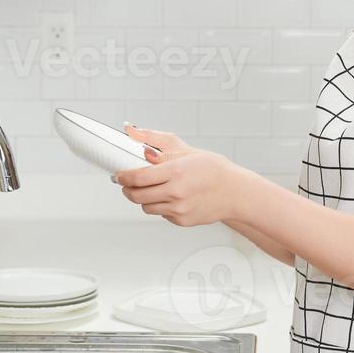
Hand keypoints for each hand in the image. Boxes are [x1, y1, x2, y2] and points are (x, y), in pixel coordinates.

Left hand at [114, 125, 245, 226]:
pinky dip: (160, 205)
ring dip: (142, 198)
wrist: (235, 192)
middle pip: (136, 195)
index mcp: (176, 172)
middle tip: (127, 183)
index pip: (137, 177)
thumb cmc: (213, 169)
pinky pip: (161, 214)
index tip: (118, 174)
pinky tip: (170, 197)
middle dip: (127, 189)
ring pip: (146, 207)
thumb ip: (155, 140)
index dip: (122, 176)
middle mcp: (176, 192)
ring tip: (150, 188)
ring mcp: (179, 209)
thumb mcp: (185, 149)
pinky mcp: (181, 221)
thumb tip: (131, 131)